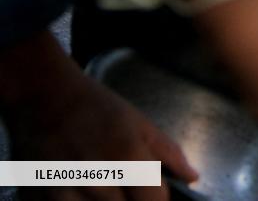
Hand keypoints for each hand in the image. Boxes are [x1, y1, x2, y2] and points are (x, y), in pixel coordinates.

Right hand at [2, 35, 196, 200]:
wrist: (44, 95)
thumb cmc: (96, 107)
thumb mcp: (140, 123)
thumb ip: (169, 154)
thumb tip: (192, 179)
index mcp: (127, 159)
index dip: (158, 200)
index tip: (155, 193)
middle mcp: (96, 179)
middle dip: (132, 199)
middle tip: (127, 183)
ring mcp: (63, 191)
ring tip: (104, 183)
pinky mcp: (38, 197)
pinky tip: (80, 186)